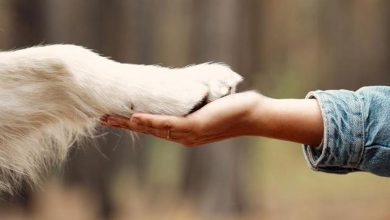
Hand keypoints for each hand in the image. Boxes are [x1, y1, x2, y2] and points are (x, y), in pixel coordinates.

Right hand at [101, 91, 262, 146]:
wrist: (252, 114)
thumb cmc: (231, 108)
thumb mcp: (206, 105)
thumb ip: (191, 101)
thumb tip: (180, 88)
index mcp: (184, 132)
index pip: (154, 127)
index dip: (134, 123)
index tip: (116, 117)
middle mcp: (183, 136)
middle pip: (148, 130)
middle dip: (125, 125)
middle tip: (104, 119)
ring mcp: (188, 133)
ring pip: (154, 129)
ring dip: (131, 124)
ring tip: (111, 118)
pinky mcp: (195, 127)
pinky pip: (168, 124)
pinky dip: (150, 121)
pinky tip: (134, 118)